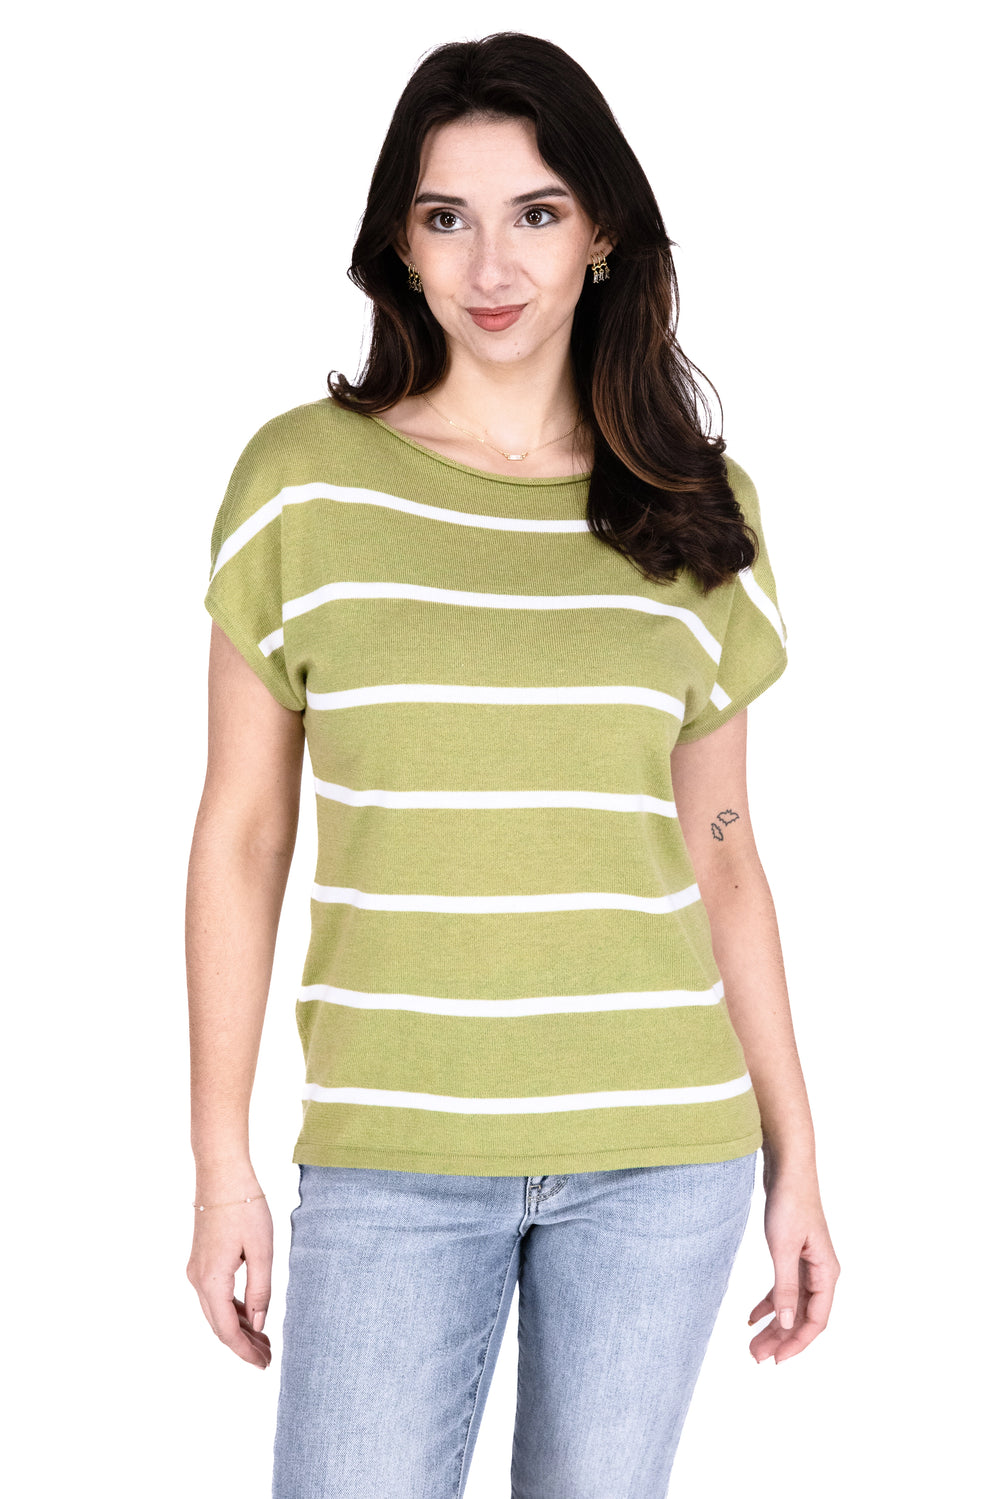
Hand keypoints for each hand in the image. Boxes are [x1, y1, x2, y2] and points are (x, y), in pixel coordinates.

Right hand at [186, 1182, 273, 1368]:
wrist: (221, 1174)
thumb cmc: (245, 1207)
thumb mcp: (261, 1250)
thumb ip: (260, 1290)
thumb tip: (259, 1324)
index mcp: (211, 1281)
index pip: (227, 1331)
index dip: (245, 1351)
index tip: (264, 1365)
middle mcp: (197, 1280)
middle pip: (219, 1325)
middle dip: (243, 1344)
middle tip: (268, 1357)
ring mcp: (196, 1270)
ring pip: (216, 1311)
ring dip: (239, 1327)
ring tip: (263, 1340)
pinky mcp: (201, 1260)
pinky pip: (215, 1295)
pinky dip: (233, 1309)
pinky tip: (251, 1313)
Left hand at [748, 1171, 839, 1364]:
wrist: (787, 1168)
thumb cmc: (789, 1203)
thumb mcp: (783, 1247)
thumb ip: (785, 1287)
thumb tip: (785, 1324)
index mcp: (826, 1273)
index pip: (816, 1321)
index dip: (796, 1343)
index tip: (776, 1360)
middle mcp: (821, 1272)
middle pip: (802, 1317)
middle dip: (781, 1339)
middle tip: (756, 1357)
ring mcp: (807, 1264)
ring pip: (792, 1305)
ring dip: (774, 1326)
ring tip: (752, 1344)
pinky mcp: (793, 1255)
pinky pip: (784, 1289)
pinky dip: (769, 1303)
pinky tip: (752, 1317)